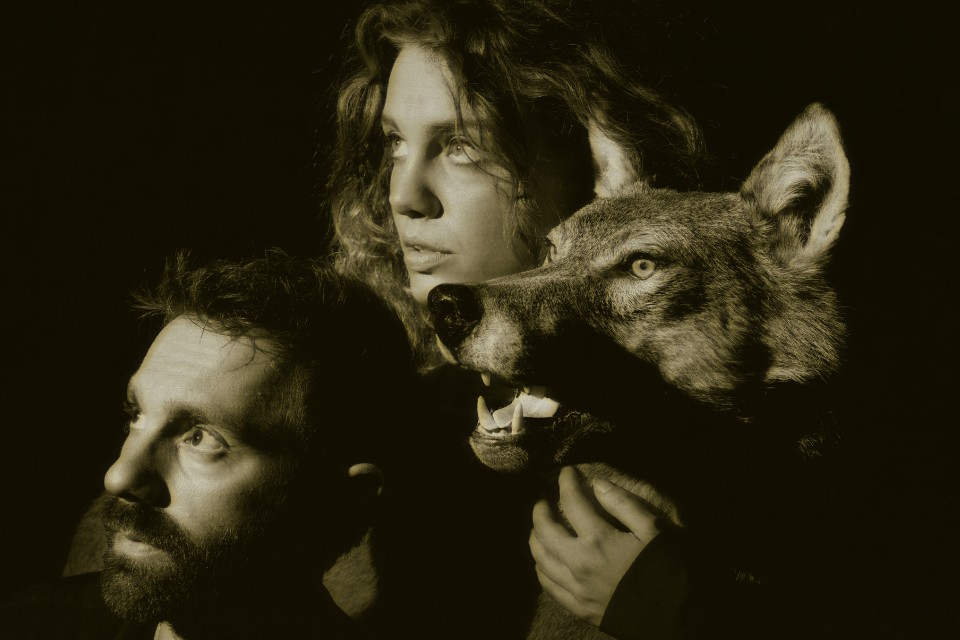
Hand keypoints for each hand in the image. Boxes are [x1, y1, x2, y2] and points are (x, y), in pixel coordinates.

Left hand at [529, 466, 659, 625]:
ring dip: (536, 537)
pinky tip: (545, 560)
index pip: (571, 502)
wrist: (675, 618)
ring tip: (540, 526)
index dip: (566, 482)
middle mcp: (579, 563)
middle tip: (543, 498)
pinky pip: (548, 585)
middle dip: (539, 508)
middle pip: (544, 529)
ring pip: (540, 558)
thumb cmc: (668, 570)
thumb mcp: (653, 530)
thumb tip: (597, 483)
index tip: (565, 472)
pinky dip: (541, 567)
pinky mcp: (578, 608)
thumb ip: (623, 504)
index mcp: (598, 540)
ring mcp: (576, 588)